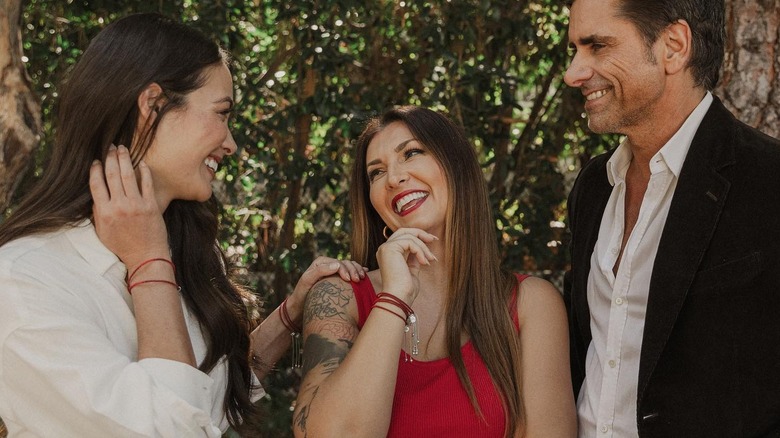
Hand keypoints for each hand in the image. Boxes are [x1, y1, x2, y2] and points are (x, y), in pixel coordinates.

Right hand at [89, 145, 169, 271]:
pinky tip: (142, 162)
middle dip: (110, 158)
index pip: (96, 185)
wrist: (146, 256)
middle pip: (112, 175)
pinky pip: (147, 184)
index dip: (95, 170)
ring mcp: (136, 205)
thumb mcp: (102, 232)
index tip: (95, 161)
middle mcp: (119, 206)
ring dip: (125, 159)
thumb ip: (98, 213)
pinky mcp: (151, 205)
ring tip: (123, 148)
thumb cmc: (123, 246)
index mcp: (104, 212)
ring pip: (128, 176)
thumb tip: (96, 195)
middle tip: (110, 147)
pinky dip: (144, 171)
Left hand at [286, 256, 368, 321]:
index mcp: (321, 262)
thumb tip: (337, 265)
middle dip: (354, 270)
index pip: (338, 263)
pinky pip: (351, 273)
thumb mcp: (307, 281)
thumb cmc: (302, 294)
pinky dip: (358, 273)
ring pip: (350, 267)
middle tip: (359, 280)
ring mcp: (334, 272)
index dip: (346, 269)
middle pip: (346, 263)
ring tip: (362, 279)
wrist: (300, 306)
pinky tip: (365, 275)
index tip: (350, 280)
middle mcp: (328, 265)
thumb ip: (320, 271)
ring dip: (358, 271)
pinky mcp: (338, 279)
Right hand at [375, 228, 436, 304]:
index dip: (418, 236)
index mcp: (388, 254)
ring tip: (430, 260)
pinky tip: (424, 263)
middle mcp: (384, 249)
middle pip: (404, 231)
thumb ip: (414, 258)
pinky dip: (420, 251)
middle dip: (421, 234)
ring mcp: (386, 248)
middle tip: (434, 240)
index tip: (432, 241)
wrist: (399, 297)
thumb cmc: (405, 289)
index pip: (403, 237)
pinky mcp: (389, 248)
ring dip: (423, 248)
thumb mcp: (412, 270)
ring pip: (409, 237)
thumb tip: (421, 248)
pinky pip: (410, 242)